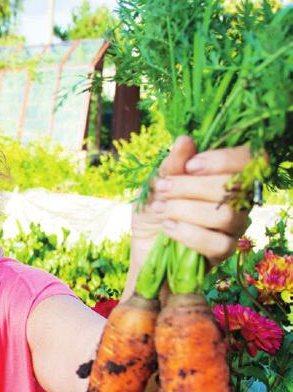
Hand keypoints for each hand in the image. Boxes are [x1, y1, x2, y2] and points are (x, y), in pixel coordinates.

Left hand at [131, 136, 250, 267]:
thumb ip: (173, 165)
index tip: (189, 166)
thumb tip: (185, 140)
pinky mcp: (224, 251)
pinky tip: (168, 228)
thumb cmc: (155, 209)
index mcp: (226, 176)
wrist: (143, 245)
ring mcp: (234, 227)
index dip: (222, 160)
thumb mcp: (157, 184)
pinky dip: (188, 234)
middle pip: (233, 187)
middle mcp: (238, 199)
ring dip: (186, 210)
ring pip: (226, 215)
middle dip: (190, 186)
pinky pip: (218, 244)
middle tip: (162, 188)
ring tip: (160, 209)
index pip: (248, 160)